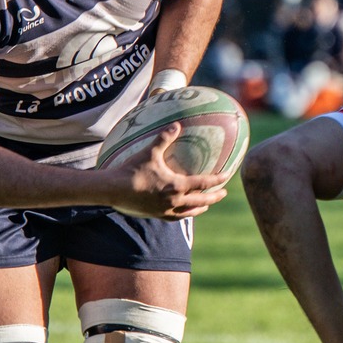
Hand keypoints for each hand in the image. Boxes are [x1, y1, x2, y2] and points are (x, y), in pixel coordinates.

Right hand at [108, 125, 229, 220]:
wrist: (114, 190)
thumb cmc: (132, 170)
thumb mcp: (150, 152)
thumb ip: (164, 138)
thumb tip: (176, 125)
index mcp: (177, 186)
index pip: (203, 183)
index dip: (217, 179)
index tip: (227, 176)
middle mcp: (175, 201)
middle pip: (201, 201)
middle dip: (214, 197)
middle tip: (224, 193)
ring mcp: (165, 210)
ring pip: (189, 212)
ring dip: (200, 208)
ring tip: (206, 206)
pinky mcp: (156, 215)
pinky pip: (175, 217)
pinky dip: (184, 214)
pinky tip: (183, 212)